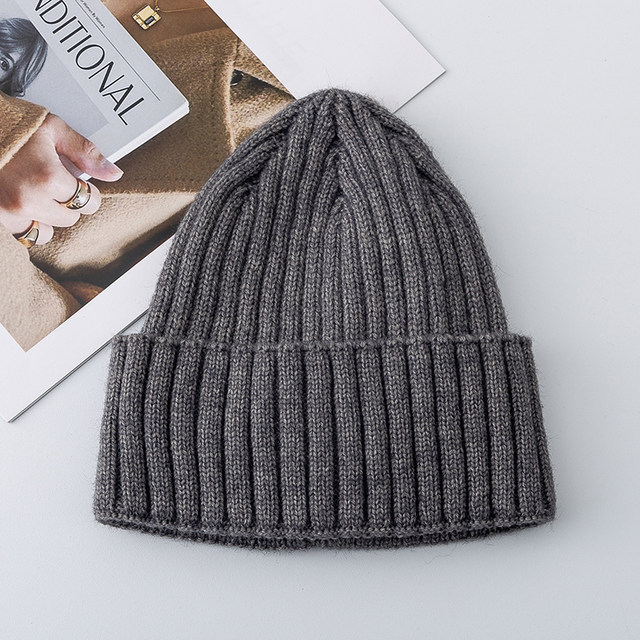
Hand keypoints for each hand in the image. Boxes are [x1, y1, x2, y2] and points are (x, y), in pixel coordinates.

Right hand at [0, 114, 122, 244]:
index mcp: (48, 178)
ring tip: (39, 193)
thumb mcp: (52, 129)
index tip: (82, 183)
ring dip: (49, 216)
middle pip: (70, 218)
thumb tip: (113, 173)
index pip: (89, 203)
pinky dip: (29, 222)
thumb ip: (85, 153)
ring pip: (47, 232)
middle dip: (69, 202)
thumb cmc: (8, 122)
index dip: (90, 192)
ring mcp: (10, 211)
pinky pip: (23, 234)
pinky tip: (26, 202)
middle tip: (55, 183)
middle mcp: (29, 200)